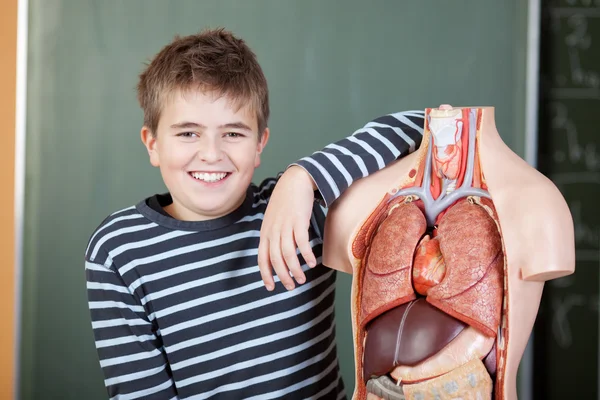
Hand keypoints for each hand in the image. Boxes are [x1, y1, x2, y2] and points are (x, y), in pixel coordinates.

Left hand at [258, 166, 318, 290]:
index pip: (262, 258)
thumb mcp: (273, 220)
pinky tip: (312, 263)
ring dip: (295, 269)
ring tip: (302, 279)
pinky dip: (306, 254)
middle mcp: (273, 231)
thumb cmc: (285, 203)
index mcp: (265, 233)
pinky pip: (301, 242)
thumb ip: (273, 236)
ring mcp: (285, 226)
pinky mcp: (298, 221)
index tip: (271, 287)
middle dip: (283, 276)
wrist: (294, 181)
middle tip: (291, 286)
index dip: (266, 274)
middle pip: (275, 259)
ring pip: (288, 253)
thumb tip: (279, 255)